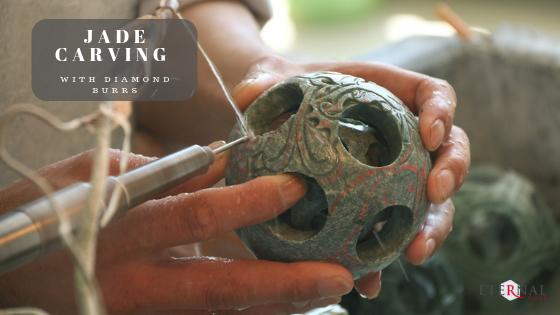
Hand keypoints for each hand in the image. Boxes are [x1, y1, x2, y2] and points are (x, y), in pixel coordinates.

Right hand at [0, 149, 354, 313]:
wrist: (12, 267)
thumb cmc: (55, 207)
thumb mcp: (103, 173)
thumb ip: (166, 172)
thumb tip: (224, 162)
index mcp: (123, 228)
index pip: (197, 213)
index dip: (251, 201)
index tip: (297, 186)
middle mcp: (136, 282)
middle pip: (221, 288)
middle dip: (285, 285)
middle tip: (341, 277)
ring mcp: (142, 313)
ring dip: (280, 308)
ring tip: (330, 292)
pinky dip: (252, 314)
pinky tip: (288, 306)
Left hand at [232, 55, 470, 298]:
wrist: (280, 122)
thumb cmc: (285, 95)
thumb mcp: (271, 82)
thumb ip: (263, 83)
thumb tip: (249, 94)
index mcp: (392, 96)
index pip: (434, 96)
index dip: (441, 112)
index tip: (430, 134)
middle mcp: (405, 136)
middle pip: (449, 150)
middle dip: (452, 172)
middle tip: (435, 193)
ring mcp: (397, 174)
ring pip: (433, 200)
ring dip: (434, 226)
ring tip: (417, 251)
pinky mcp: (379, 207)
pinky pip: (392, 232)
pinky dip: (385, 257)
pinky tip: (368, 281)